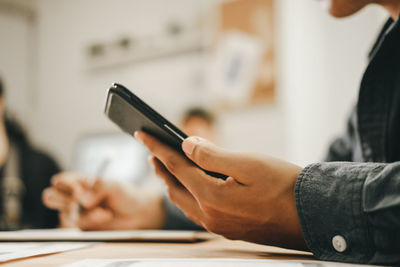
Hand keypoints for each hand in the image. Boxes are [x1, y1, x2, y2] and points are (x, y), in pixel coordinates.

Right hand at [42, 172, 164, 229]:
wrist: (137, 214)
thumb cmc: (126, 195)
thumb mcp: (115, 186)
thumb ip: (99, 188)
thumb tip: (83, 201)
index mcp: (80, 182)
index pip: (59, 181)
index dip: (65, 185)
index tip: (80, 190)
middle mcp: (75, 197)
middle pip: (50, 197)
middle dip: (64, 201)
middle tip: (81, 201)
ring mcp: (76, 213)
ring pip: (64, 215)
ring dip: (84, 215)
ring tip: (104, 212)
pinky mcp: (82, 227)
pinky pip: (75, 228)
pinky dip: (89, 223)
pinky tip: (104, 217)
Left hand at [136, 131, 307, 250]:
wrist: (312, 215)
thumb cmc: (284, 186)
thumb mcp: (247, 163)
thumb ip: (212, 155)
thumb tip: (187, 145)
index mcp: (211, 197)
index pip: (174, 166)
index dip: (156, 147)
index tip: (141, 134)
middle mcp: (210, 215)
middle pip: (174, 187)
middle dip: (159, 167)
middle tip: (151, 150)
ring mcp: (219, 225)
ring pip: (183, 201)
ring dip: (171, 182)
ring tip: (166, 166)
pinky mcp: (229, 228)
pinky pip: (196, 210)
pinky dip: (186, 194)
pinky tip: (190, 187)